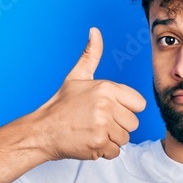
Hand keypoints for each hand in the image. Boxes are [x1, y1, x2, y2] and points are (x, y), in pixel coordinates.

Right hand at [29, 27, 147, 160]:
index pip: (139, 103)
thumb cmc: (61, 105)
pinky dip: (104, 151)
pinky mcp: (98, 144)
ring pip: (125, 138)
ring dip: (111, 139)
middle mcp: (106, 105)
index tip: (109, 110)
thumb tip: (95, 31)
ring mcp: (102, 126)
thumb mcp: (77, 77)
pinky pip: (115, 152)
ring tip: (92, 131)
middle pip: (133, 123)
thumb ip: (91, 55)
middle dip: (118, 126)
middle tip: (97, 122)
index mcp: (106, 88)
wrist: (43, 130)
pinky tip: (90, 142)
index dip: (126, 109)